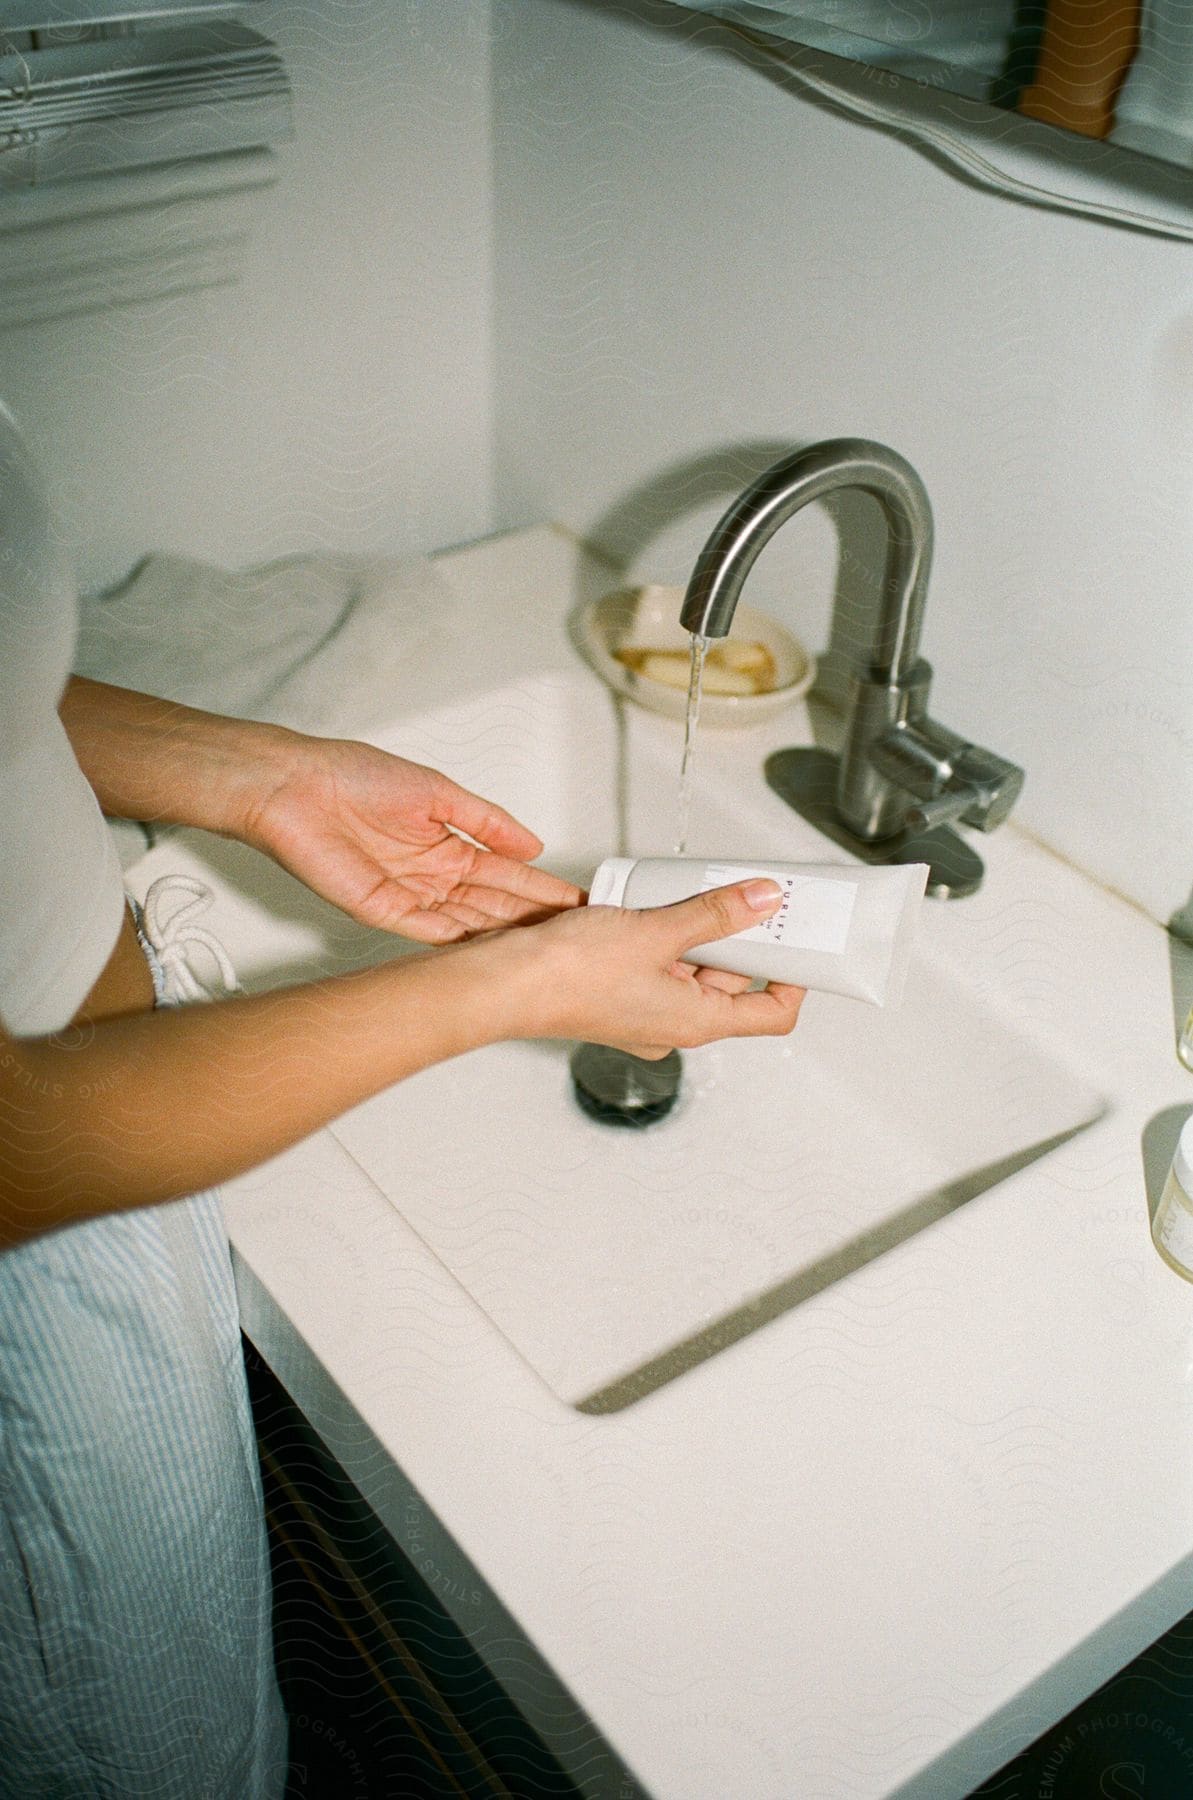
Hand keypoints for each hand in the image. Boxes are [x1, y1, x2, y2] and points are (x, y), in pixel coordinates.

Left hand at [243, 733, 582, 940]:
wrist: (298, 788)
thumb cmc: (354, 776)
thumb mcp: (439, 792)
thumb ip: (487, 822)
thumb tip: (532, 845)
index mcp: (446, 845)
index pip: (505, 873)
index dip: (540, 887)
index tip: (576, 901)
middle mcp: (430, 875)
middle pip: (492, 904)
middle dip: (531, 918)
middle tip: (573, 933)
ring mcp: (408, 896)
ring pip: (467, 921)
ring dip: (503, 933)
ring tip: (544, 945)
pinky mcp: (380, 910)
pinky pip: (427, 931)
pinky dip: (459, 940)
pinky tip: (491, 949)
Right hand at [470, 879, 804, 1055]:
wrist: (503, 982)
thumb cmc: (567, 976)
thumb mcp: (656, 931)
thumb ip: (716, 913)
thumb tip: (762, 900)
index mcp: (696, 1023)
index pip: (772, 1013)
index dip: (793, 976)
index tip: (796, 938)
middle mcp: (674, 1023)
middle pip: (732, 980)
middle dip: (741, 936)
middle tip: (747, 894)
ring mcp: (645, 1009)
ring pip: (693, 966)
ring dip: (698, 928)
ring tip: (693, 891)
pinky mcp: (618, 991)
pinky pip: (658, 961)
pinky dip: (665, 932)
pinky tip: (655, 902)